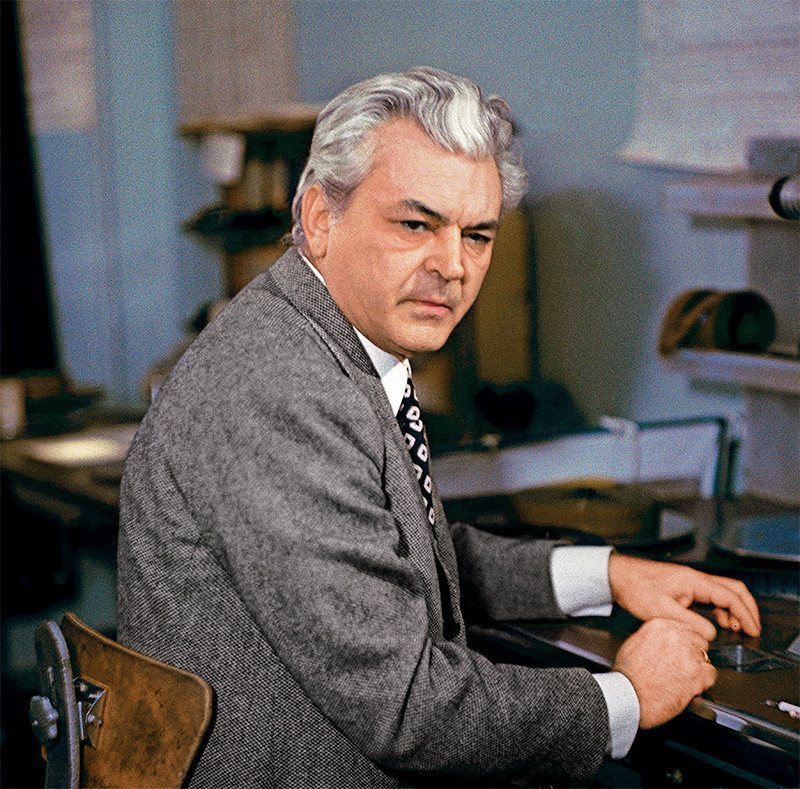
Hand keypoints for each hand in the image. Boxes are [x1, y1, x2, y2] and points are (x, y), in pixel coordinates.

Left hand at [608, 553, 760, 639]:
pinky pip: (710, 595)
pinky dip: (720, 608)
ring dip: (733, 609)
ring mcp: (690, 581)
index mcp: (694, 581)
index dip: (745, 615)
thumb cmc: (635, 588)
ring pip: (723, 591)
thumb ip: (690, 624)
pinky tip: (717, 621)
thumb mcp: (662, 612)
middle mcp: (695, 578)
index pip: (731, 596)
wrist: (618, 576)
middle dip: (747, 609)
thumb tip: (711, 634)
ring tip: (736, 628)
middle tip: (753, 628)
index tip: (752, 630)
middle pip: (733, 589)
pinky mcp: (683, 586)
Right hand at [613, 617, 716, 727]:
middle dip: (693, 655)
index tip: (681, 652)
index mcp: (660, 626)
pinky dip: (704, 683)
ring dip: (698, 669)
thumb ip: (653, 637)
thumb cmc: (628, 675)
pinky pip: (711, 674)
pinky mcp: (697, 674)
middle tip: (682, 667)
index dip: (684, 643)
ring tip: (683, 679)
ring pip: (705, 658)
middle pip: (698, 642)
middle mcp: (676, 637)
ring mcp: (688, 655)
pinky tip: (691, 687)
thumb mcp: (633, 643)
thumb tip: (663, 640)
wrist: (629, 696)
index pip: (685, 629)